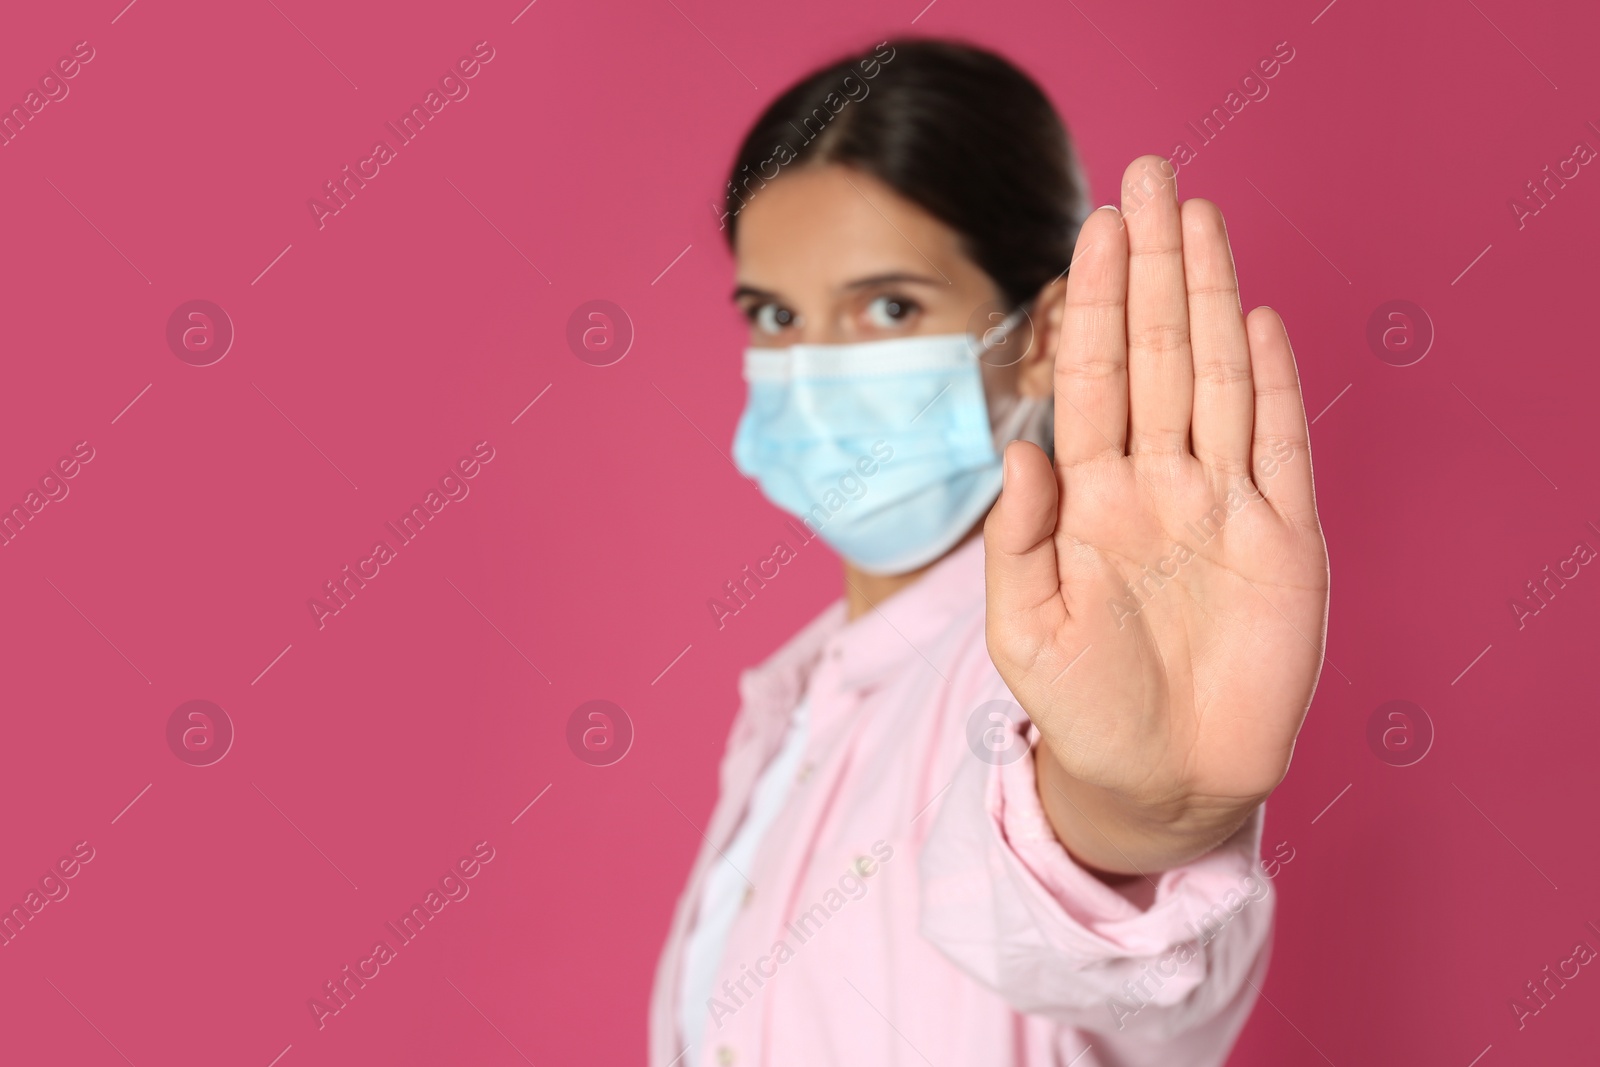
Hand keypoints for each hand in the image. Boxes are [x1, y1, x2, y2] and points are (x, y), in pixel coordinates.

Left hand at [984, 156, 1329, 876]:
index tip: (1094, 227)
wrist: (1159, 780)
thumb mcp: (1024, 630)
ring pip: (1219, 380)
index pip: (1093, 378)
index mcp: (1089, 501)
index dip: (1097, 303)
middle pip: (1159, 355)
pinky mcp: (1284, 542)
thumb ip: (1017, 540)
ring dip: (1212, 299)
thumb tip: (1015, 447)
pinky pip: (1280, 448)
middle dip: (1154, 268)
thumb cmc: (1081, 708)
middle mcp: (1157, 485)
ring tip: (1200, 218)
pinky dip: (1275, 385)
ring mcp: (1222, 506)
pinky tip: (1259, 320)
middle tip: (1149, 175)